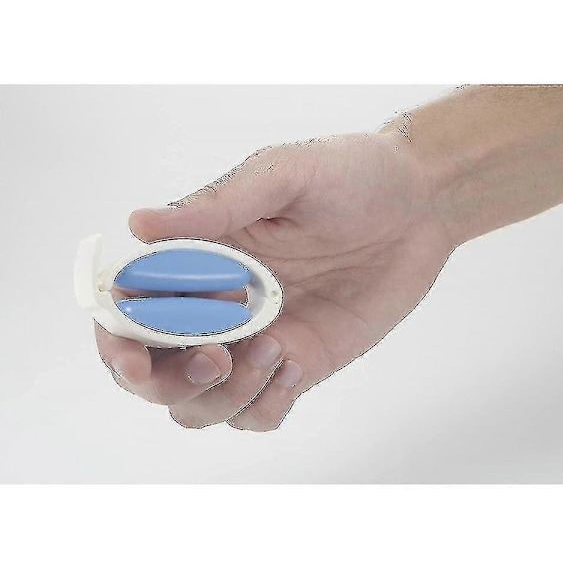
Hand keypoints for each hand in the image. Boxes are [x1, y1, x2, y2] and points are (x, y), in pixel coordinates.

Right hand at [95, 131, 454, 429]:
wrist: (417, 206)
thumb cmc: (349, 176)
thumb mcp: (282, 176)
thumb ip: (216, 206)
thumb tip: (137, 224)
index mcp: (200, 260)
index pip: (132, 311)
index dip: (117, 340)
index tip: (132, 354)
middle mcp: (218, 307)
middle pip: (157, 374)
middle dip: (166, 382)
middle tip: (213, 358)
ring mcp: (258, 341)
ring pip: (202, 405)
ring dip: (222, 396)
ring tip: (274, 349)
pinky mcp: (299, 365)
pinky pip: (260, 414)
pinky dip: (265, 405)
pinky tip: (295, 365)